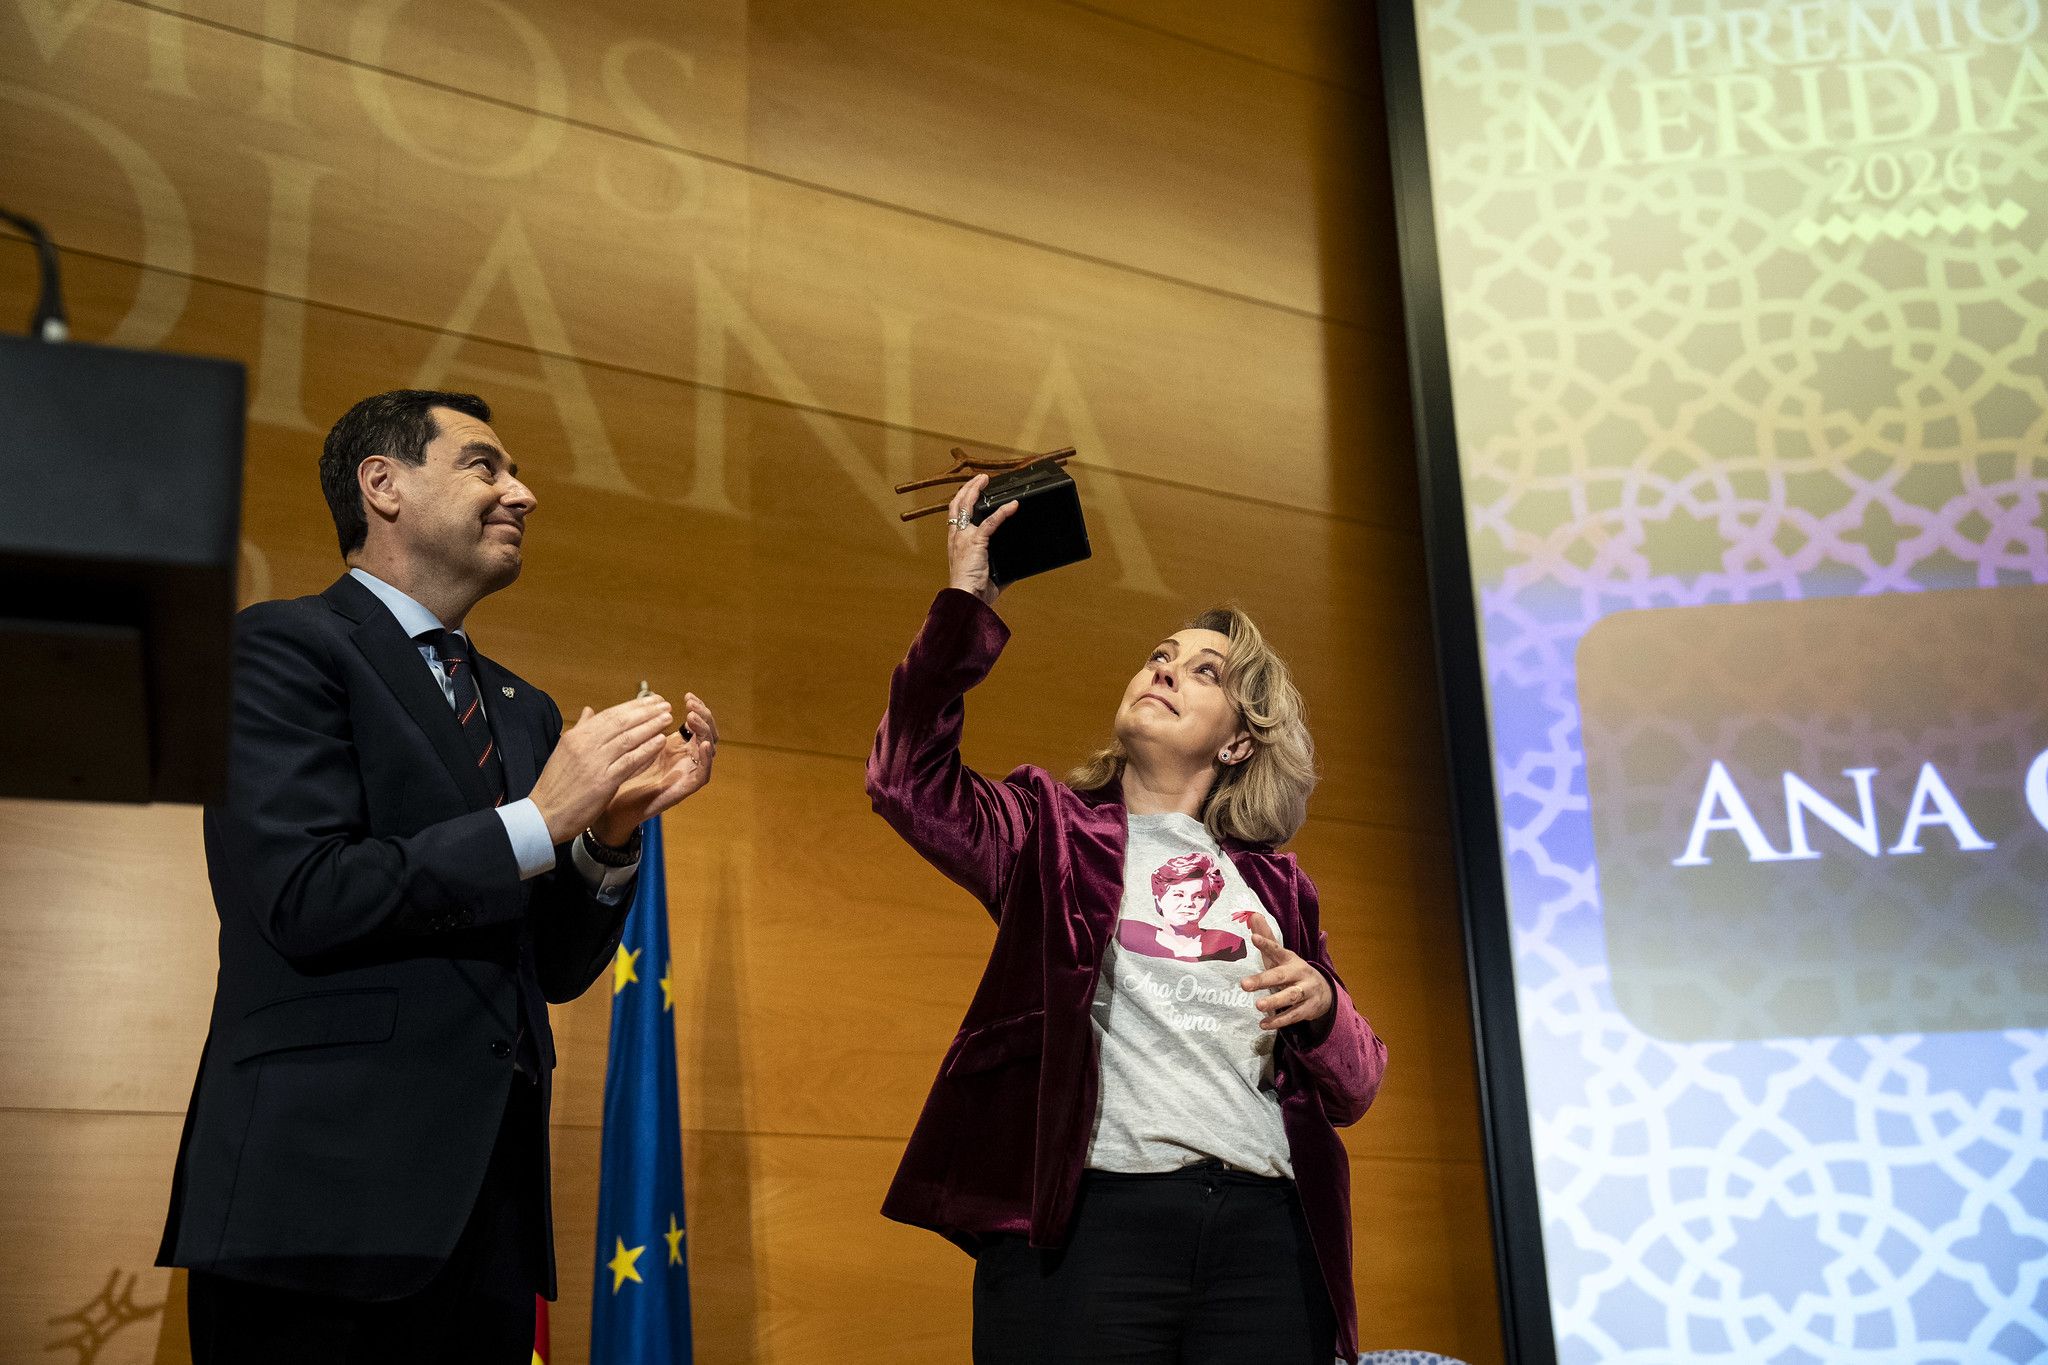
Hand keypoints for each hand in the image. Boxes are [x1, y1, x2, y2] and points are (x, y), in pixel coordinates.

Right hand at [529, 695, 673, 845]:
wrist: (544, 815)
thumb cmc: (556, 786)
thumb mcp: (564, 751)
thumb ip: (581, 729)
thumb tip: (590, 710)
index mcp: (576, 736)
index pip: (609, 715)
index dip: (633, 706)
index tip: (651, 700)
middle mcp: (585, 745)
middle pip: (621, 722)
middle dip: (646, 712)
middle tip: (665, 705)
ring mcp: (594, 763)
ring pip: (628, 738)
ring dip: (651, 727)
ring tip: (667, 719)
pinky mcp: (603, 782)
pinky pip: (630, 762)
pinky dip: (646, 750)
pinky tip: (660, 742)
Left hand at [592, 693, 718, 842]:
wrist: (610, 808)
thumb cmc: (618, 777)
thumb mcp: (624, 746)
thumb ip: (628, 726)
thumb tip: (620, 703)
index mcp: (673, 746)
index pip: (696, 724)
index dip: (697, 709)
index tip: (687, 696)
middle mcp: (684, 758)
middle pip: (707, 733)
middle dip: (703, 716)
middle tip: (691, 704)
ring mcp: (685, 773)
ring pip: (708, 750)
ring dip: (705, 732)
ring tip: (693, 718)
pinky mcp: (684, 788)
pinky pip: (703, 774)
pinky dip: (706, 759)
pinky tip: (702, 745)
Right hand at [944, 473, 1020, 605]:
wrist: (966, 597)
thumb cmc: (972, 590)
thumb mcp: (984, 574)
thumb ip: (997, 567)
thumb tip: (1014, 569)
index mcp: (955, 543)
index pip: (955, 516)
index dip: (962, 501)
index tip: (971, 492)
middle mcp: (956, 537)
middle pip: (957, 504)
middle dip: (967, 489)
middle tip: (979, 479)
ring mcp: (964, 537)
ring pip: (967, 506)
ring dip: (976, 490)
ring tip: (986, 480)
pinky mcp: (976, 541)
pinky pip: (991, 522)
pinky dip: (1003, 512)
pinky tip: (1013, 506)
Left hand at [1239, 925, 1332, 1030]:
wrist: (1324, 992)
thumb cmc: (1293, 972)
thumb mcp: (1281, 956)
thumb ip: (1266, 938)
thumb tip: (1253, 915)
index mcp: (1290, 959)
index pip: (1277, 949)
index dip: (1266, 943)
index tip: (1253, 937)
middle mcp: (1300, 974)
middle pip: (1281, 976)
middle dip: (1263, 980)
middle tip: (1244, 985)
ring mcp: (1306, 991)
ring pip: (1291, 996)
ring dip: (1274, 1002)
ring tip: (1258, 1006)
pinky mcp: (1309, 1009)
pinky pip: (1293, 1015)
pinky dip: (1278, 1021)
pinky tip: (1263, 1024)